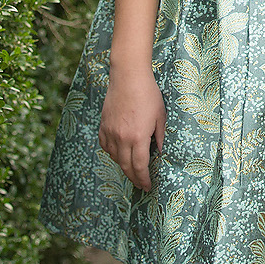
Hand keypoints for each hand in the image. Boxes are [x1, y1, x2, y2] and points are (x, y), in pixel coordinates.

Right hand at [99, 67, 164, 189]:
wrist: (128, 77)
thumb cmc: (148, 94)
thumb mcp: (160, 116)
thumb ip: (159, 136)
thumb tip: (159, 152)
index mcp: (138, 137)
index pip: (140, 166)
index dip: (143, 179)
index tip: (147, 186)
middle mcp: (122, 138)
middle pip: (126, 166)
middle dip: (134, 178)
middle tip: (140, 184)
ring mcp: (110, 132)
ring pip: (114, 158)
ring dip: (123, 166)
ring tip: (132, 169)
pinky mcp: (103, 125)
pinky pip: (105, 146)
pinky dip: (112, 153)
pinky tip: (118, 153)